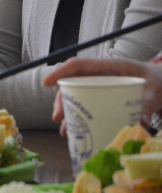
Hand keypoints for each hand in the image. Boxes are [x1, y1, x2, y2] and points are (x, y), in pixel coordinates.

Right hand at [42, 57, 161, 130]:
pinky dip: (80, 116)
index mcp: (109, 66)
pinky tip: (78, 130)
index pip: (78, 65)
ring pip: (77, 95)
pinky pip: (87, 103)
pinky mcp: (104, 96)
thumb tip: (139, 126)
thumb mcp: (154, 91)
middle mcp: (100, 75)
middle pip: (73, 84)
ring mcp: (101, 85)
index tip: (46, 83)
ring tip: (65, 129)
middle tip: (57, 117)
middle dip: (61, 100)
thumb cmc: (158, 81)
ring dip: (68, 111)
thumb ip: (148, 105)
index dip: (60, 72)